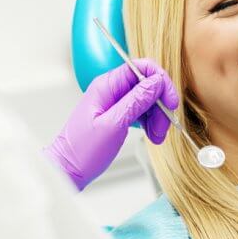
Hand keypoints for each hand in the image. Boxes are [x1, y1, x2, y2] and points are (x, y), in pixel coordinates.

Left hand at [44, 60, 178, 189]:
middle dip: (160, 104)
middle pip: (147, 85)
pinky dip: (151, 122)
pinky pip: (141, 111)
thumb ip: (136, 101)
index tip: (170, 101)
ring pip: (147, 99)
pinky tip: (153, 135)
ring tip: (157, 136)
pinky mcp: (118, 114)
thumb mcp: (113, 125)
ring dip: (157, 116)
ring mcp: (115, 102)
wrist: (68, 171)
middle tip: (164, 126)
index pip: (141, 68)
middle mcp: (111, 90)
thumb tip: (156, 82)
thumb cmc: (82, 151)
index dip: (160, 81)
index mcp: (106, 86)